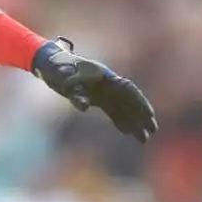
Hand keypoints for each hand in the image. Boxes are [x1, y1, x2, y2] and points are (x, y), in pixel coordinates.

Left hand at [32, 37, 158, 143]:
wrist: (48, 62)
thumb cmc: (57, 68)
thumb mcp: (63, 79)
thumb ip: (76, 93)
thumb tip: (86, 107)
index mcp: (103, 75)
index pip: (126, 88)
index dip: (139, 101)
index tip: (150, 114)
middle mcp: (106, 83)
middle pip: (128, 100)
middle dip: (141, 115)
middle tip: (153, 130)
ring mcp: (102, 91)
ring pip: (121, 107)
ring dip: (133, 121)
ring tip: (144, 138)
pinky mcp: (95, 97)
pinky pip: (111, 110)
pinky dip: (119, 120)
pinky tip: (128, 132)